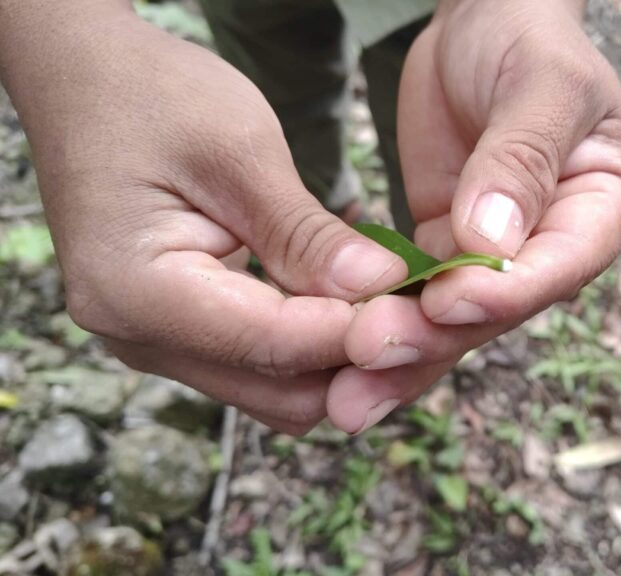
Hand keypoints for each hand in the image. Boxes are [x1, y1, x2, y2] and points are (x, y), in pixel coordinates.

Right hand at [0, 2, 407, 433]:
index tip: (424, 301)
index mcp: (136, 292)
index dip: (358, 331)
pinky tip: (353, 298)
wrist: (88, 82)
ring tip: (395, 300)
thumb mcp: (238, 150)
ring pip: (277, 391)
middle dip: (357, 359)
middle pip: (280, 393)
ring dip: (342, 358)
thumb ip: (304, 232)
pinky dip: (315, 343)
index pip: (272, 344)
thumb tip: (380, 288)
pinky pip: (263, 365)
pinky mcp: (181, 332)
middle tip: (421, 304)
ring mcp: (157, 342)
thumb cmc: (153, 97)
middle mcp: (138, 338)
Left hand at [326, 0, 620, 432]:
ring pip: (452, 321)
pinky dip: (380, 327)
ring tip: (343, 401)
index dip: (507, 291)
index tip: (449, 301)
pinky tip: (336, 364)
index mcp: (603, 209)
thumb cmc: (528, 38)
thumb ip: (521, 160)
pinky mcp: (446, 250)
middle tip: (368, 357)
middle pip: (499, 309)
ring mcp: (499, 256)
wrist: (486, 20)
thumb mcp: (540, 84)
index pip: (560, 265)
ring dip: (400, 358)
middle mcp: (556, 246)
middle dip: (436, 339)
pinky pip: (415, 300)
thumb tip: (492, 244)